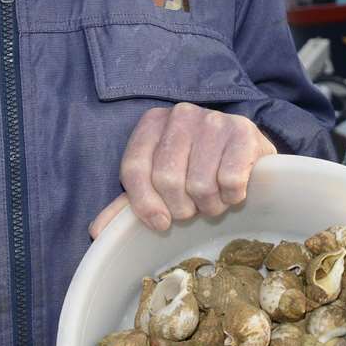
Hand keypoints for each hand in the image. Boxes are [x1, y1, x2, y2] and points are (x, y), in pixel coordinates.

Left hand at [88, 104, 275, 237]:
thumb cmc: (196, 170)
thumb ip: (128, 204)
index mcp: (152, 122)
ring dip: (210, 205)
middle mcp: (180, 114)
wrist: (247, 154)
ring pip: (200, 185)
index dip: (144, 204)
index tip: (160, 223)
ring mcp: (214, 119)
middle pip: (166, 180)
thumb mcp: (158, 184)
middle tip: (193, 207)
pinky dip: (232, 196)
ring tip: (214, 198)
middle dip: (182, 207)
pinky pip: (230, 181)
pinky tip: (233, 189)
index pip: (134, 169)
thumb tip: (98, 231)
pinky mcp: (244, 131)